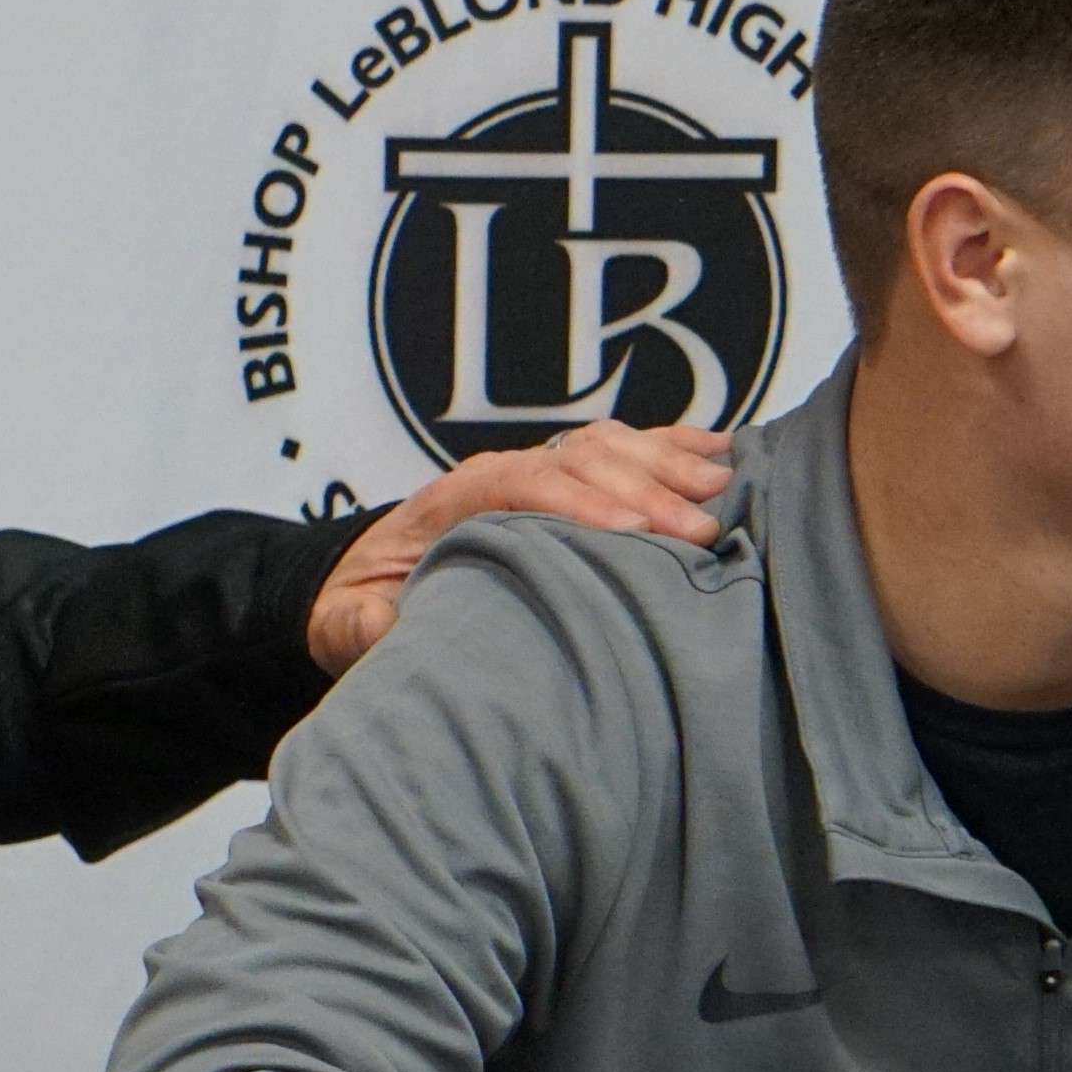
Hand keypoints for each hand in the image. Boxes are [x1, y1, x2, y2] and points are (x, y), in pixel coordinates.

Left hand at [305, 423, 734, 673]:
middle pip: (578, 459)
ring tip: (724, 489)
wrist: (358, 577)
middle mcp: (498, 471)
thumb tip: (392, 627)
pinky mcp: (561, 478)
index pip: (521, 483)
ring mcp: (534, 467)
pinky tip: (721, 455)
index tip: (631, 532)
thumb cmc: (361, 605)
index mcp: (450, 501)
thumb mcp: (346, 626)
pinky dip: (673, 447)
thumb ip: (365, 627)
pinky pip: (623, 448)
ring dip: (668, 463)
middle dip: (644, 488)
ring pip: (607, 445)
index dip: (579, 503)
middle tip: (700, 528)